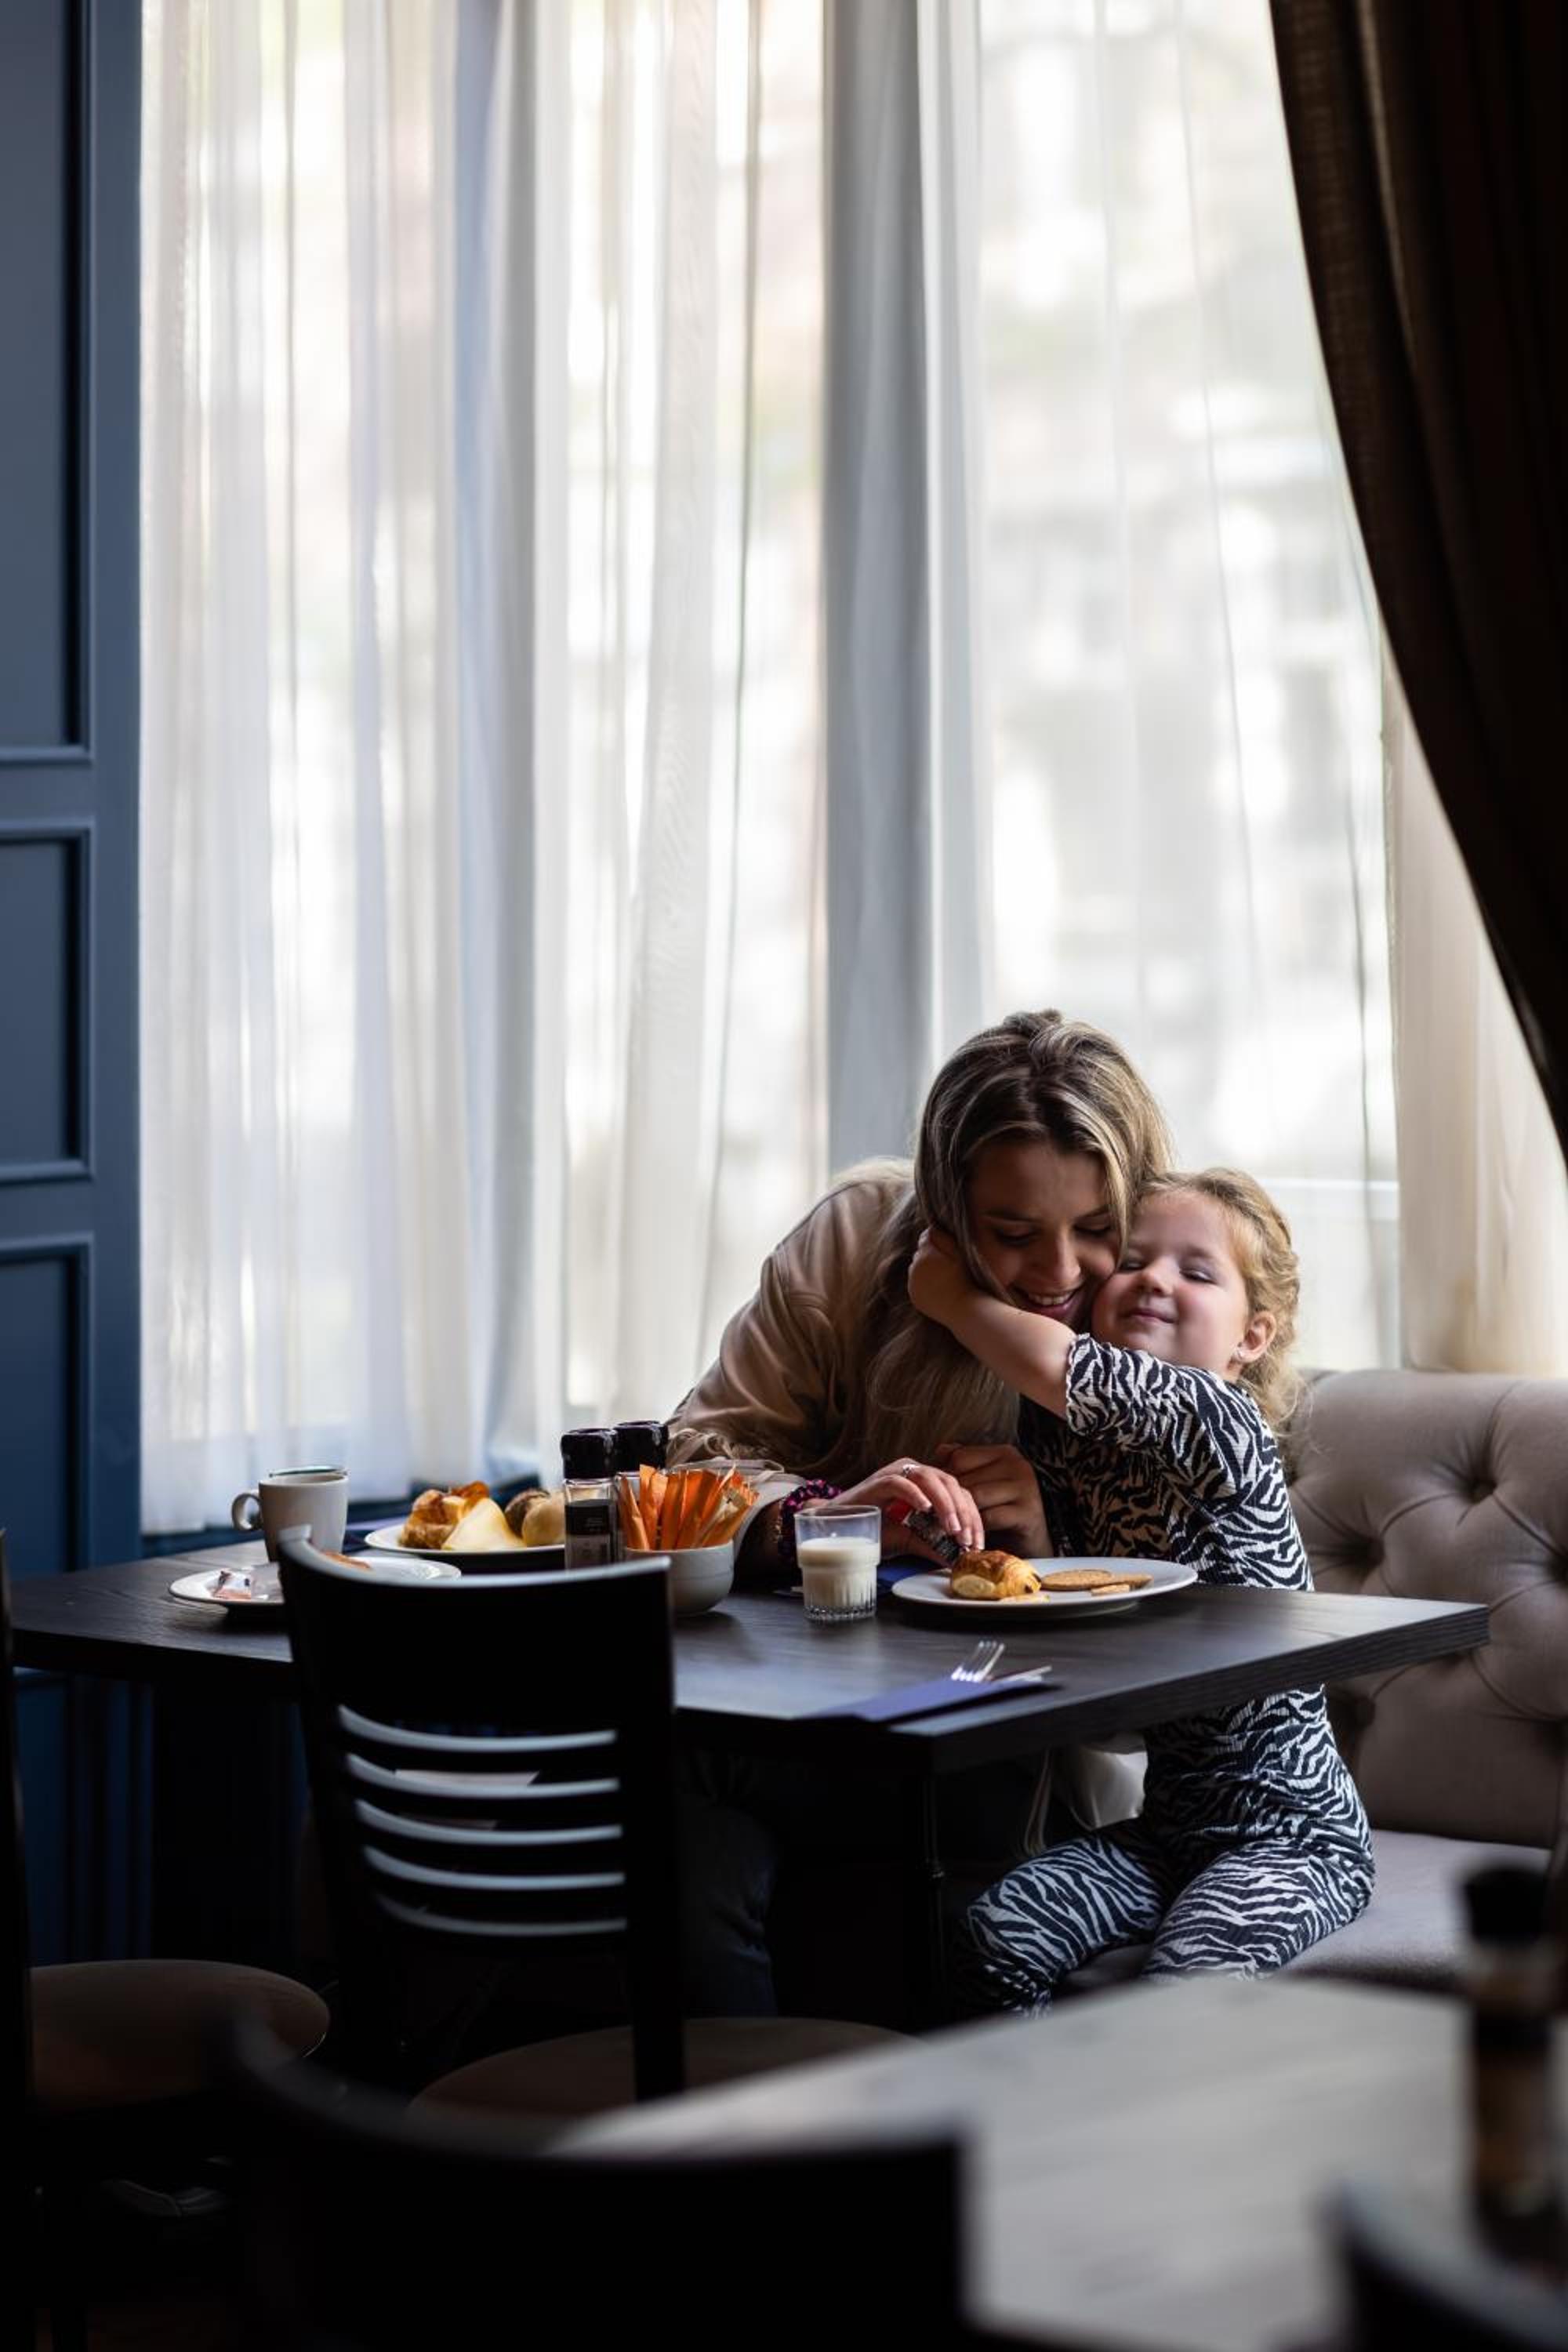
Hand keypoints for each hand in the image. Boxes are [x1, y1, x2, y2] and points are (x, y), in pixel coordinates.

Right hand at [833, 1457, 985, 1556]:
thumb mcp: (911, 1540)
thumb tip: (958, 1560)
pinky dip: (915, 1494)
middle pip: (951, 1483)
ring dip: (945, 1503)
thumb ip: (933, 1545)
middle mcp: (915, 1473)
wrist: (840, 1528)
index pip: (960, 1494)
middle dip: (964, 1512)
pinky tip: (925, 1510)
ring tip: (951, 1527)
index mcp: (928, 1484)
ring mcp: (897, 1473)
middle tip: (967, 1538)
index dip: (973, 1517)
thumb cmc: (875, 1530)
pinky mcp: (879, 1481)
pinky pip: (901, 1481)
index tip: (977, 1543)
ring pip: (930, 1478)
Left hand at [907, 1224, 972, 1329]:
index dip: (937, 1240)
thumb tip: (930, 1228)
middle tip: (946, 1262)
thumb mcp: (959, 1254)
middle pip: (919, 1253)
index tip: (948, 1247)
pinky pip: (915, 1283)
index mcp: (924, 1254)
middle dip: (929, 1254)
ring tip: (942, 1275)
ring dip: (925, 1268)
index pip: (925, 1238)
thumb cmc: (965, 1279)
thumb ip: (943, 1238)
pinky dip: (922, 1282)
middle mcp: (914, 1268)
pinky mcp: (913, 1296)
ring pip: (916, 1268)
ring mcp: (912, 1283)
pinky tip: (936, 1286)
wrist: (963, 1309)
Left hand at [935, 1442, 1049, 1557]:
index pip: (960, 1457)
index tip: (934, 1492)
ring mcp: (1025, 1488)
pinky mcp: (1028, 1513)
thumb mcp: (983, 1481)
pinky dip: (976, 1527)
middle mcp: (1017, 1466)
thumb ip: (964, 1464)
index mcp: (1004, 1453)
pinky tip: (970, 1533)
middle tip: (935, 1513)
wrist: (1031, 1537)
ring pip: (976, 1497)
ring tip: (950, 1524)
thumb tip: (940, 1451)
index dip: (943, 1475)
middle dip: (949, 1498)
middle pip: (967, 1479)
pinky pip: (990, 1518)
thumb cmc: (1001, 1507)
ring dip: (961, 1514)